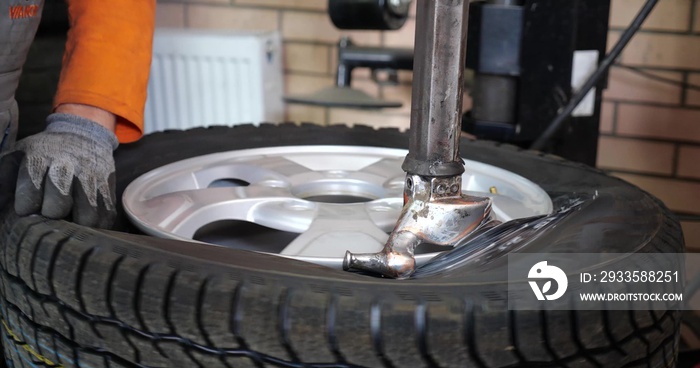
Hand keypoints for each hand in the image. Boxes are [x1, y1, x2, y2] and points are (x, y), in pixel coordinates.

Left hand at [4, 113, 118, 227]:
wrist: (83, 134)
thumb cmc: (44, 152)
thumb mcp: (18, 155)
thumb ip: (3, 178)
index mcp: (40, 157)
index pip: (29, 193)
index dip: (25, 207)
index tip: (26, 209)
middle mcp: (68, 167)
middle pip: (58, 206)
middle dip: (49, 216)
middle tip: (47, 216)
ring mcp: (92, 178)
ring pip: (87, 216)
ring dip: (75, 225)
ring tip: (67, 223)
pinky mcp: (108, 188)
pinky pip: (105, 217)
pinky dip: (95, 226)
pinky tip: (84, 223)